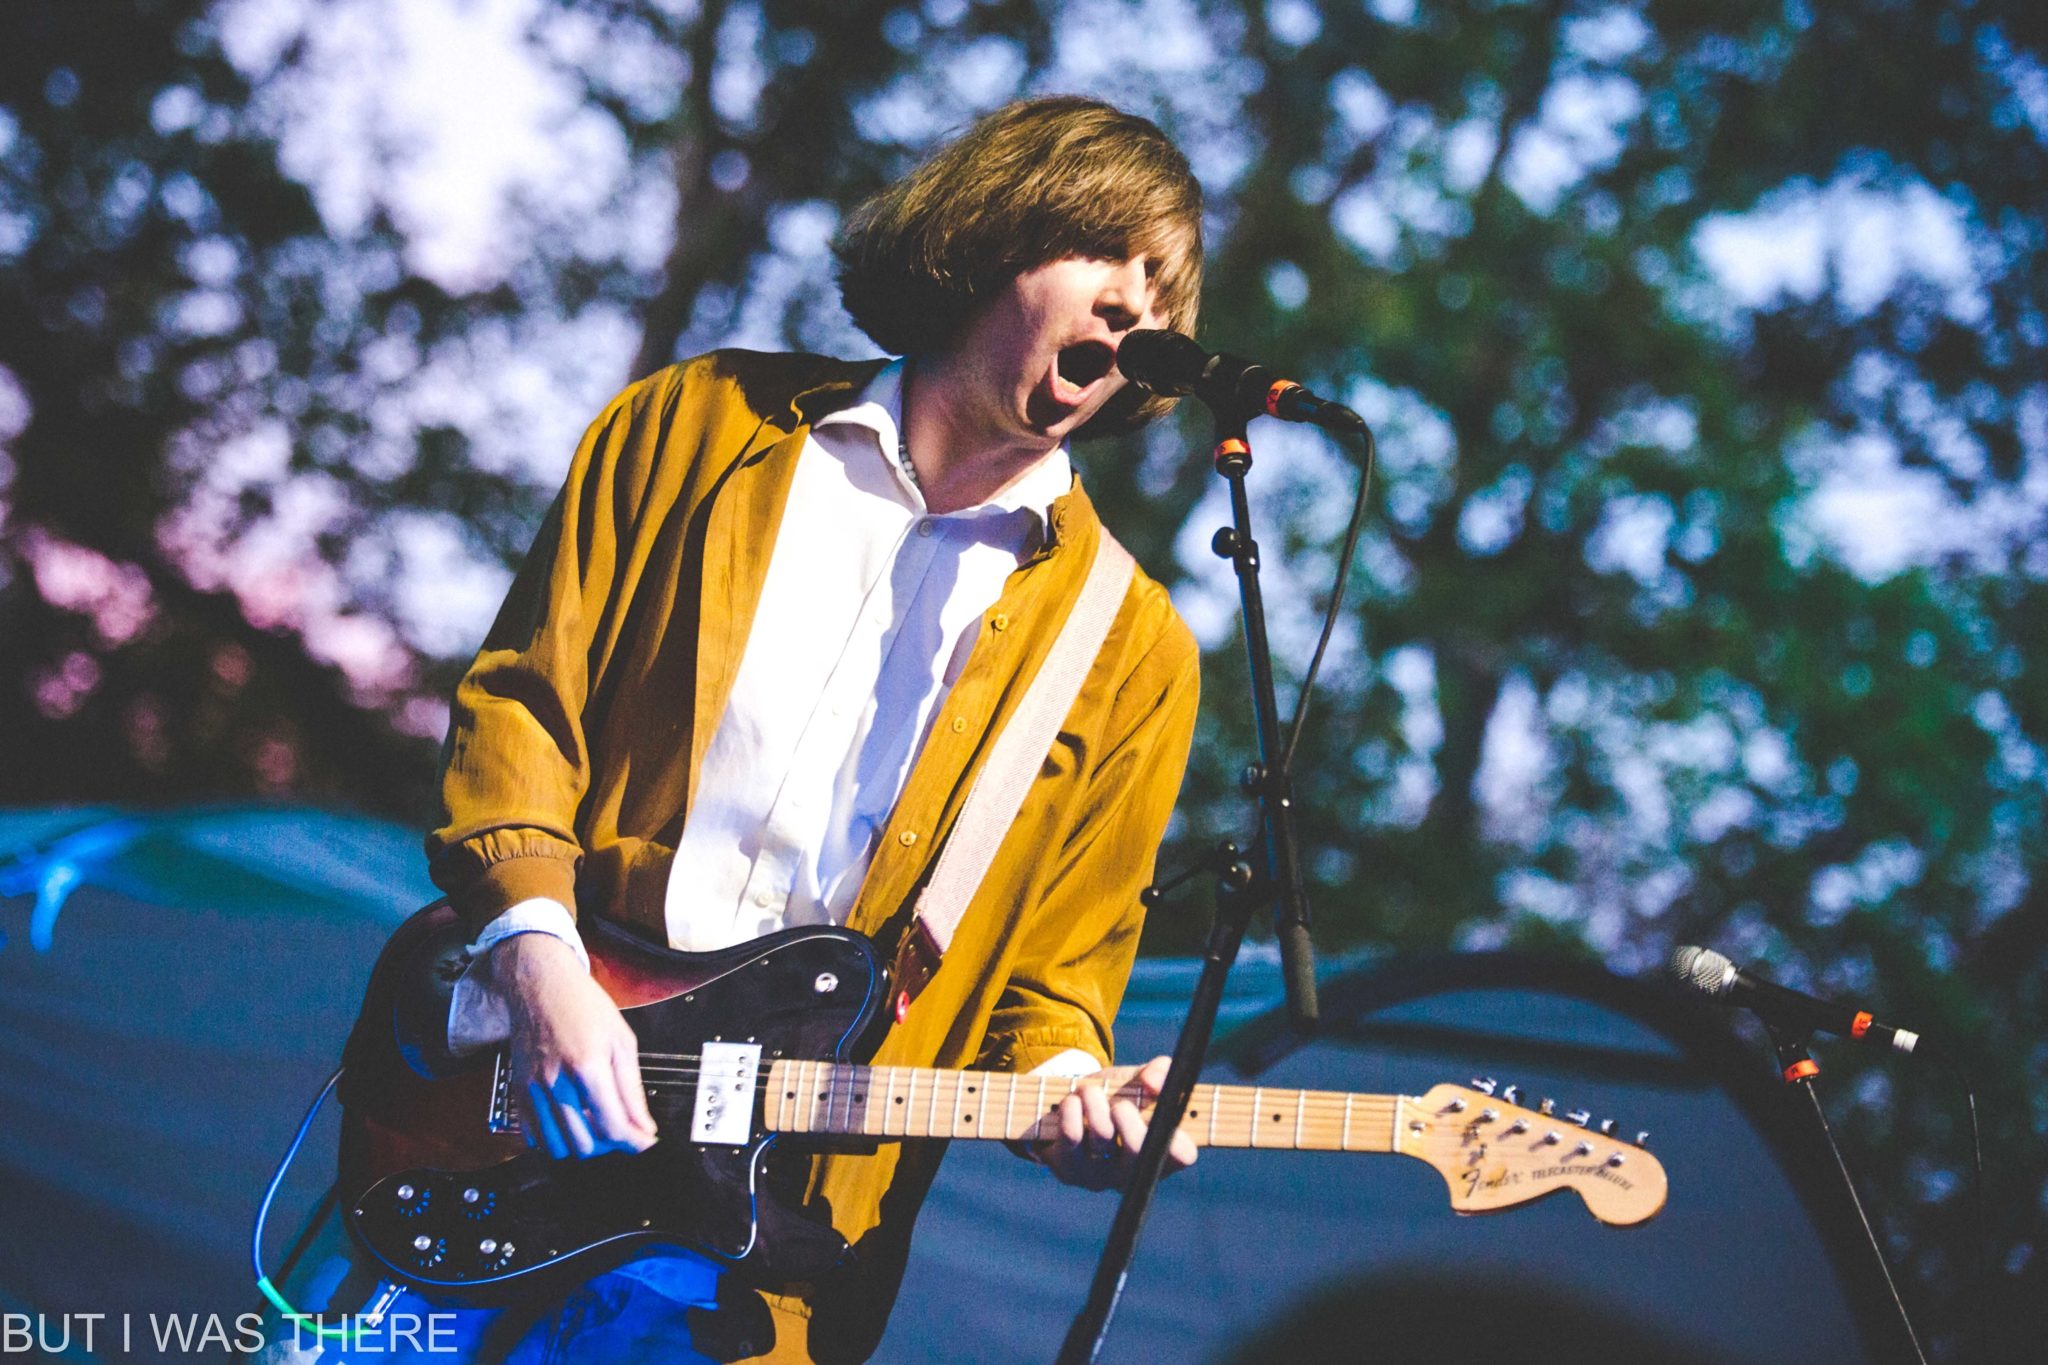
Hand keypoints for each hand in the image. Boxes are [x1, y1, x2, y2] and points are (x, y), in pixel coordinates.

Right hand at [487, 933, 657, 1158]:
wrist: (541, 986)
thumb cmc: (583, 1006)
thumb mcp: (621, 1039)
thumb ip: (632, 1088)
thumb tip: (644, 1127)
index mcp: (587, 1066)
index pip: (612, 1126)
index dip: (634, 1141)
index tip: (644, 1141)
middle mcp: (555, 1082)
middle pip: (584, 1145)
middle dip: (609, 1145)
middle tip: (621, 1130)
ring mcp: (532, 1090)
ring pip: (557, 1147)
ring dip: (582, 1145)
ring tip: (597, 1127)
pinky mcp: (518, 1092)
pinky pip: (534, 1137)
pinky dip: (556, 1140)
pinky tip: (572, 1122)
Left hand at [1034, 1056, 1197, 1190]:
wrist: (1069, 1109)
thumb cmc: (1115, 1096)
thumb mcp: (1139, 1080)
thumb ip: (1157, 1073)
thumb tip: (1153, 1080)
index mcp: (1159, 1152)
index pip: (1181, 1156)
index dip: (1179, 1137)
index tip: (1164, 1113)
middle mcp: (1132, 1173)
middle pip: (1139, 1149)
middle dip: (1128, 1115)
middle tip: (1119, 1104)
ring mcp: (1099, 1177)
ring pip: (1102, 1134)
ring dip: (1095, 1100)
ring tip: (1090, 1092)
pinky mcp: (1068, 1170)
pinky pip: (1072, 1135)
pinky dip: (1072, 1109)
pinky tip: (1072, 1102)